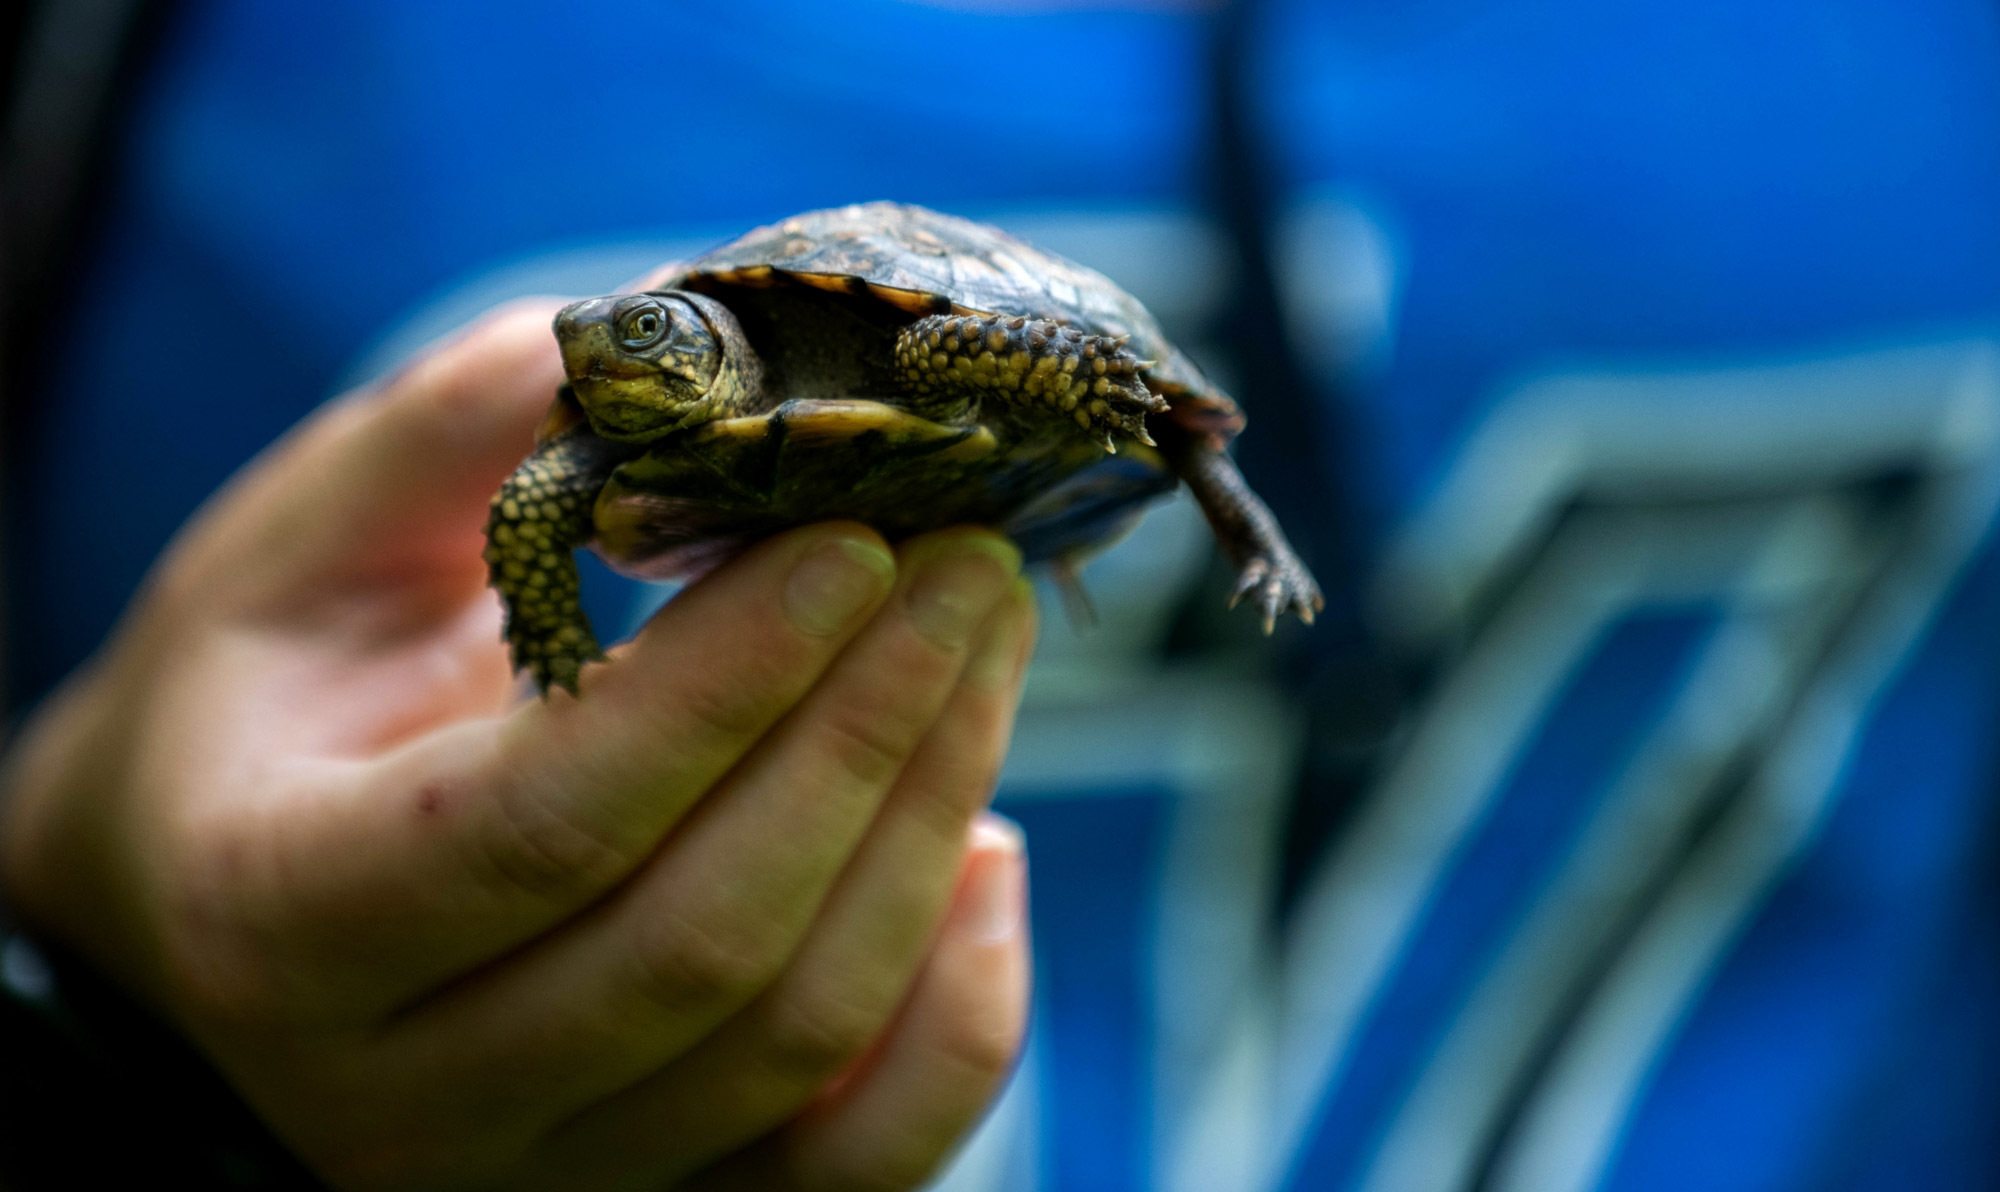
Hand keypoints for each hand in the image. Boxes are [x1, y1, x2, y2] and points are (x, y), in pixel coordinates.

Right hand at [0, 302, 1034, 1189]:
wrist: (223, 917)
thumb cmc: (262, 712)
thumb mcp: (297, 552)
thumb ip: (447, 442)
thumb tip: (659, 338)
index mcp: (279, 919)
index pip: (536, 827)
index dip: (724, 683)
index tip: (857, 541)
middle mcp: (405, 1096)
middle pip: (699, 941)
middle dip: (868, 730)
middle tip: (971, 565)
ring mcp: (542, 1172)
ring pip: (792, 1037)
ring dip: (925, 822)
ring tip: (987, 652)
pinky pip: (853, 1161)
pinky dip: (958, 1017)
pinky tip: (988, 853)